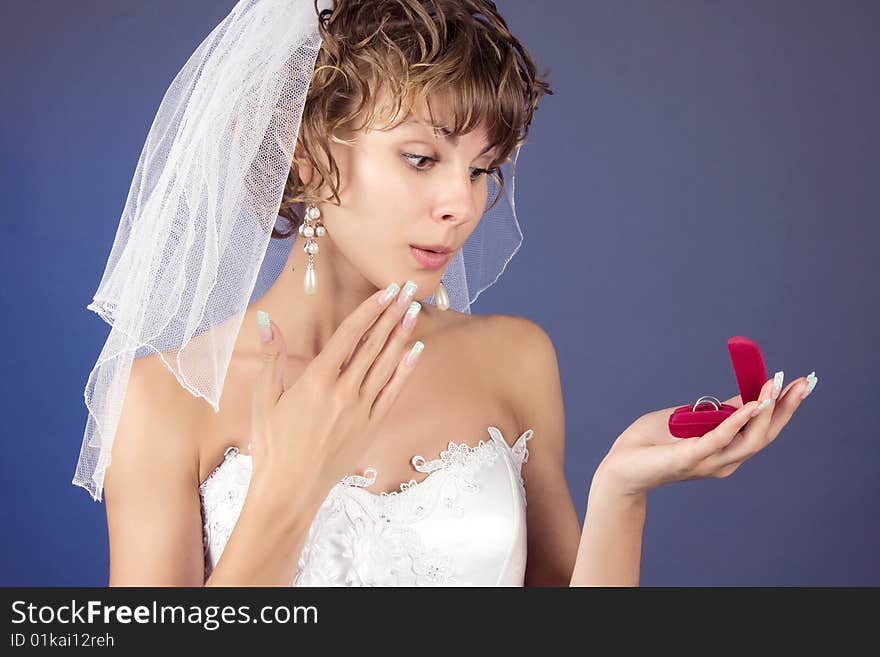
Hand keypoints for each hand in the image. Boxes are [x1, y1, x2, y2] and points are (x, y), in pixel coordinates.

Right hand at [248, 282, 423, 503]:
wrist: (290, 490)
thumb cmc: (272, 445)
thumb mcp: (264, 397)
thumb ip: (271, 356)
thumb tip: (267, 320)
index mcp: (317, 380)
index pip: (349, 334)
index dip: (370, 309)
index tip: (386, 291)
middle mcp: (344, 392)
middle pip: (374, 344)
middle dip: (392, 314)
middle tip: (408, 290)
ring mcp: (361, 410)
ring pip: (387, 364)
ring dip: (402, 334)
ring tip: (415, 310)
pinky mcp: (371, 426)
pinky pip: (393, 392)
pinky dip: (406, 369)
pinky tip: (416, 349)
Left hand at [597, 373, 813, 496]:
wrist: (620, 468)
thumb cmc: (651, 443)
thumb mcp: (690, 419)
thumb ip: (717, 412)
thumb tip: (745, 396)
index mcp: (725, 451)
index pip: (762, 428)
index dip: (782, 406)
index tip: (799, 383)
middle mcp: (724, 460)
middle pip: (765, 434)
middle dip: (786, 407)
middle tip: (804, 382)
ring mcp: (709, 461)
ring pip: (750, 439)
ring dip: (766, 410)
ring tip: (776, 386)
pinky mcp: (690, 458)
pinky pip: (719, 438)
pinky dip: (737, 420)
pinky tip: (750, 404)